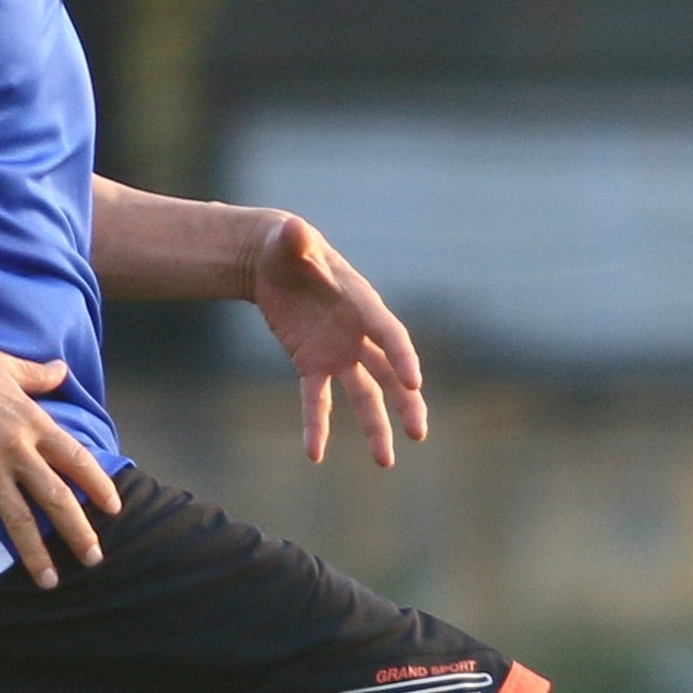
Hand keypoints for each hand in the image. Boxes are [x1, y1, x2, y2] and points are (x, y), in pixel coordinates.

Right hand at [0, 335, 123, 587]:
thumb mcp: (7, 366)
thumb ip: (37, 375)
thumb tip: (62, 370)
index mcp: (34, 423)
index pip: (77, 460)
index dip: (99, 485)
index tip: (114, 507)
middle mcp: (17, 450)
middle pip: (57, 497)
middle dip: (78, 531)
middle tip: (93, 558)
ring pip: (19, 518)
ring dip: (35, 554)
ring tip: (49, 581)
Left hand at [249, 212, 429, 465]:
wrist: (274, 259)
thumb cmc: (289, 244)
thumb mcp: (290, 239)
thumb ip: (295, 240)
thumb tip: (293, 231)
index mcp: (361, 303)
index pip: (388, 334)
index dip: (402, 357)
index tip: (414, 383)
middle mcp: (358, 333)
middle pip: (389, 374)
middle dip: (405, 403)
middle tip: (418, 433)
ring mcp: (339, 352)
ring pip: (365, 394)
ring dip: (376, 427)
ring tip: (385, 461)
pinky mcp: (314, 364)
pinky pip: (317, 400)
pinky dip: (316, 426)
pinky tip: (314, 455)